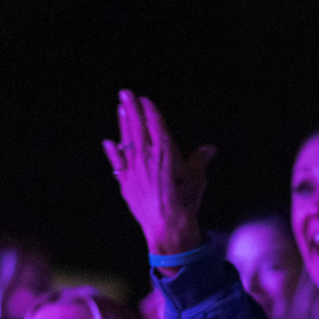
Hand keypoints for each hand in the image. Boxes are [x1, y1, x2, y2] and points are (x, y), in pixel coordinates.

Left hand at [103, 90, 214, 257]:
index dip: (149, 109)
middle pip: (137, 126)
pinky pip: (117, 163)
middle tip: (125, 93)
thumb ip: (200, 160)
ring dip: (123, 123)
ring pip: (126, 140)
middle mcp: (146, 155)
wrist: (166, 225)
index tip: (144, 99)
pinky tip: (109, 143)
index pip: (155, 123)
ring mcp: (133, 168)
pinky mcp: (125, 182)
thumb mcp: (197, 178)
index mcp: (165, 150)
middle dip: (131, 108)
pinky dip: (112, 151)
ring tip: (120, 109)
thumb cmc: (184, 201)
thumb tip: (209, 149)